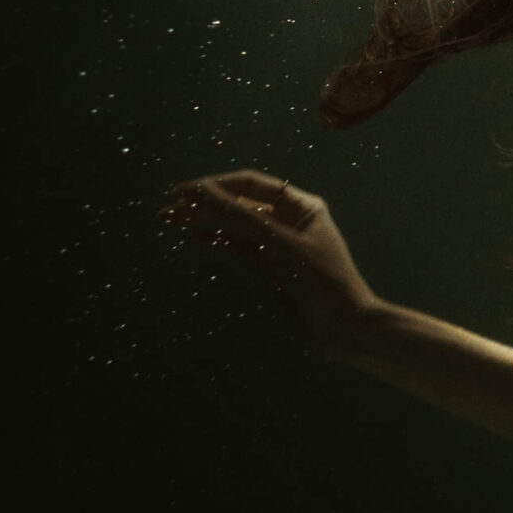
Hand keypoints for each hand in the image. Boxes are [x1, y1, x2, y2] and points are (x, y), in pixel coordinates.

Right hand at [157, 169, 378, 350]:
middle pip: (240, 204)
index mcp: (301, 206)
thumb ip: (239, 217)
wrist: (343, 328)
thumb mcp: (279, 245)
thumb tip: (201, 192)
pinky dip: (219, 240)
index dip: (215, 185)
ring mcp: (279, 244)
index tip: (182, 191)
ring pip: (236, 226)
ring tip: (171, 221)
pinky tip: (197, 236)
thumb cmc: (321, 280)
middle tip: (168, 209)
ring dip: (206, 222)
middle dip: (205, 204)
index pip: (251, 184)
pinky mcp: (272, 267)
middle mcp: (289, 220)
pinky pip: (240, 247)